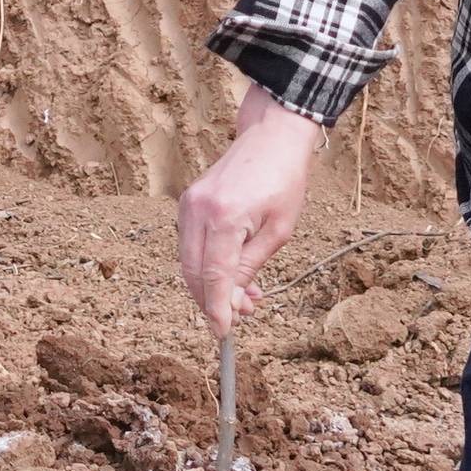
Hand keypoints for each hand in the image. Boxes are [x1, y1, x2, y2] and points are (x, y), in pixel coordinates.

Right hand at [178, 94, 325, 332]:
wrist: (271, 137)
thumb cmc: (284, 180)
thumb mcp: (278, 231)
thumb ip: (250, 266)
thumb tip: (232, 301)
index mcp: (224, 217)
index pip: (213, 276)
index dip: (216, 309)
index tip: (222, 333)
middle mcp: (198, 210)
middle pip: (193, 273)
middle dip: (212, 301)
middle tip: (240, 316)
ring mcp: (188, 205)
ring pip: (188, 261)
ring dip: (210, 285)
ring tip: (244, 295)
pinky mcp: (187, 202)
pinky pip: (190, 244)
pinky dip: (206, 264)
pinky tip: (232, 272)